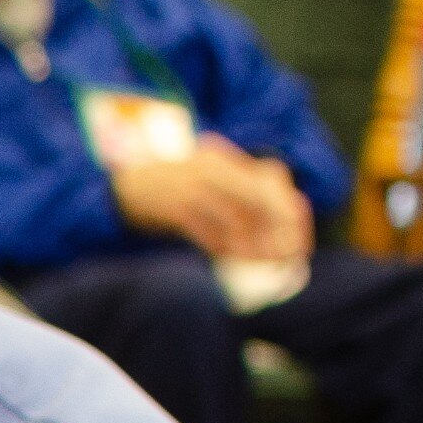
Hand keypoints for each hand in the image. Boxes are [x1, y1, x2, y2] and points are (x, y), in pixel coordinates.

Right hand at [115, 142, 305, 258]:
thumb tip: (277, 228)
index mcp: (224, 159)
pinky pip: (208, 231)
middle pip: (260, 199)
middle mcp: (212, 168)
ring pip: (236, 218)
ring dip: (254, 245)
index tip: (299, 238)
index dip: (291, 210)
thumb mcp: (205, 180)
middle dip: (279, 230)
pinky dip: (225, 247)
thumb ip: (237, 196)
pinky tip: (233, 259)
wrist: (123, 188)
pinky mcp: (175, 207)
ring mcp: (192, 186)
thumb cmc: (170, 190)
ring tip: (267, 263)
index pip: (272, 179)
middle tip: (289, 256)